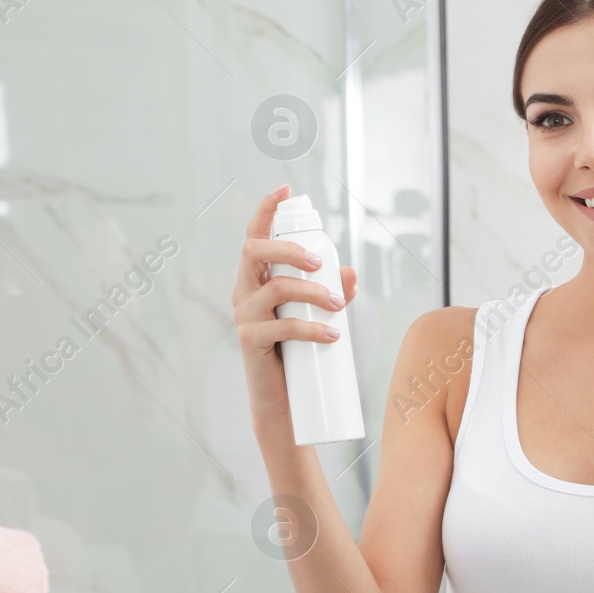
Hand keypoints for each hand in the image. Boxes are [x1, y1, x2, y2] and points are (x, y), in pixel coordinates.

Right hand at [233, 185, 356, 436]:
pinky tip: (332, 336)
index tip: (284, 189)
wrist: (283, 403)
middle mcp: (243, 291)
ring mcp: (243, 316)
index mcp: (255, 279)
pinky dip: (312, 329)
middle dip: (289, 246)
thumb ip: (333, 292)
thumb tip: (350, 273)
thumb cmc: (297, 354)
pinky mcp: (249, 341)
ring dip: (313, 292)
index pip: (254, 236)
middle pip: (254, 250)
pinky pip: (282, 327)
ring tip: (339, 307)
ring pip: (276, 287)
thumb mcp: (317, 316)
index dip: (265, 210)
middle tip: (319, 262)